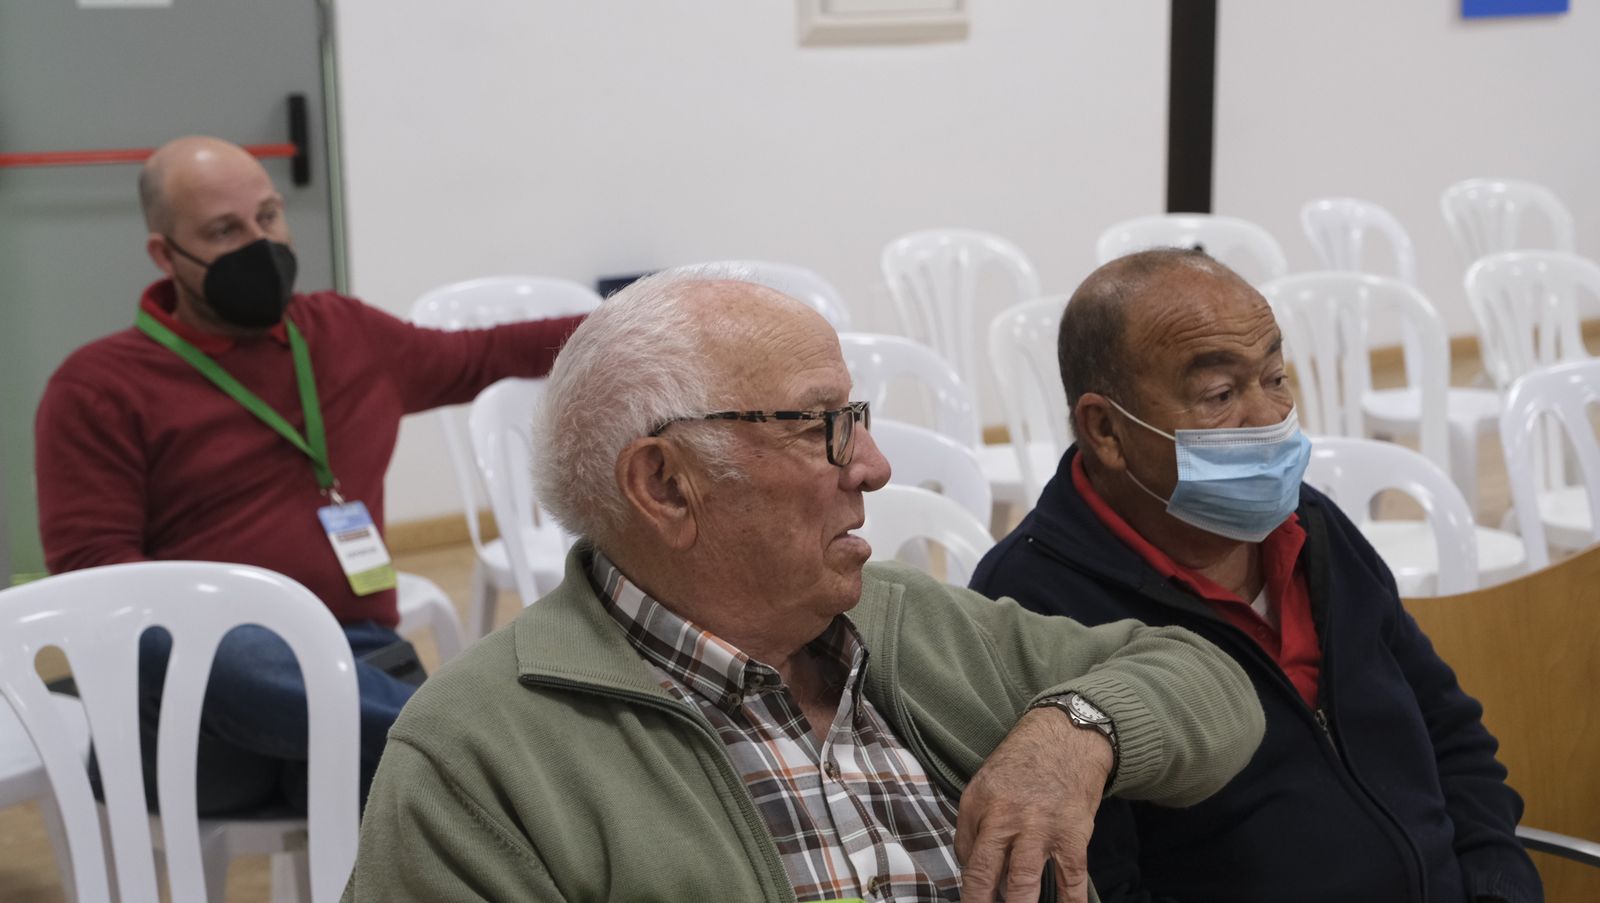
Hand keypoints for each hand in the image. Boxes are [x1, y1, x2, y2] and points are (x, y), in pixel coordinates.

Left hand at [956, 706, 1113, 902]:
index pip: (967, 860)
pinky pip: (1071, 877)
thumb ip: (971, 826)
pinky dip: (1070, 901)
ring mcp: (1042, 828)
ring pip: (1024, 880)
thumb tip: (968, 868)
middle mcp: (1007, 818)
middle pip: (987, 873)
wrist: (1067, 737)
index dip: (967, 893)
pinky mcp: (1073, 834)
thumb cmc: (1021, 763)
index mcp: (981, 806)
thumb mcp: (982, 785)